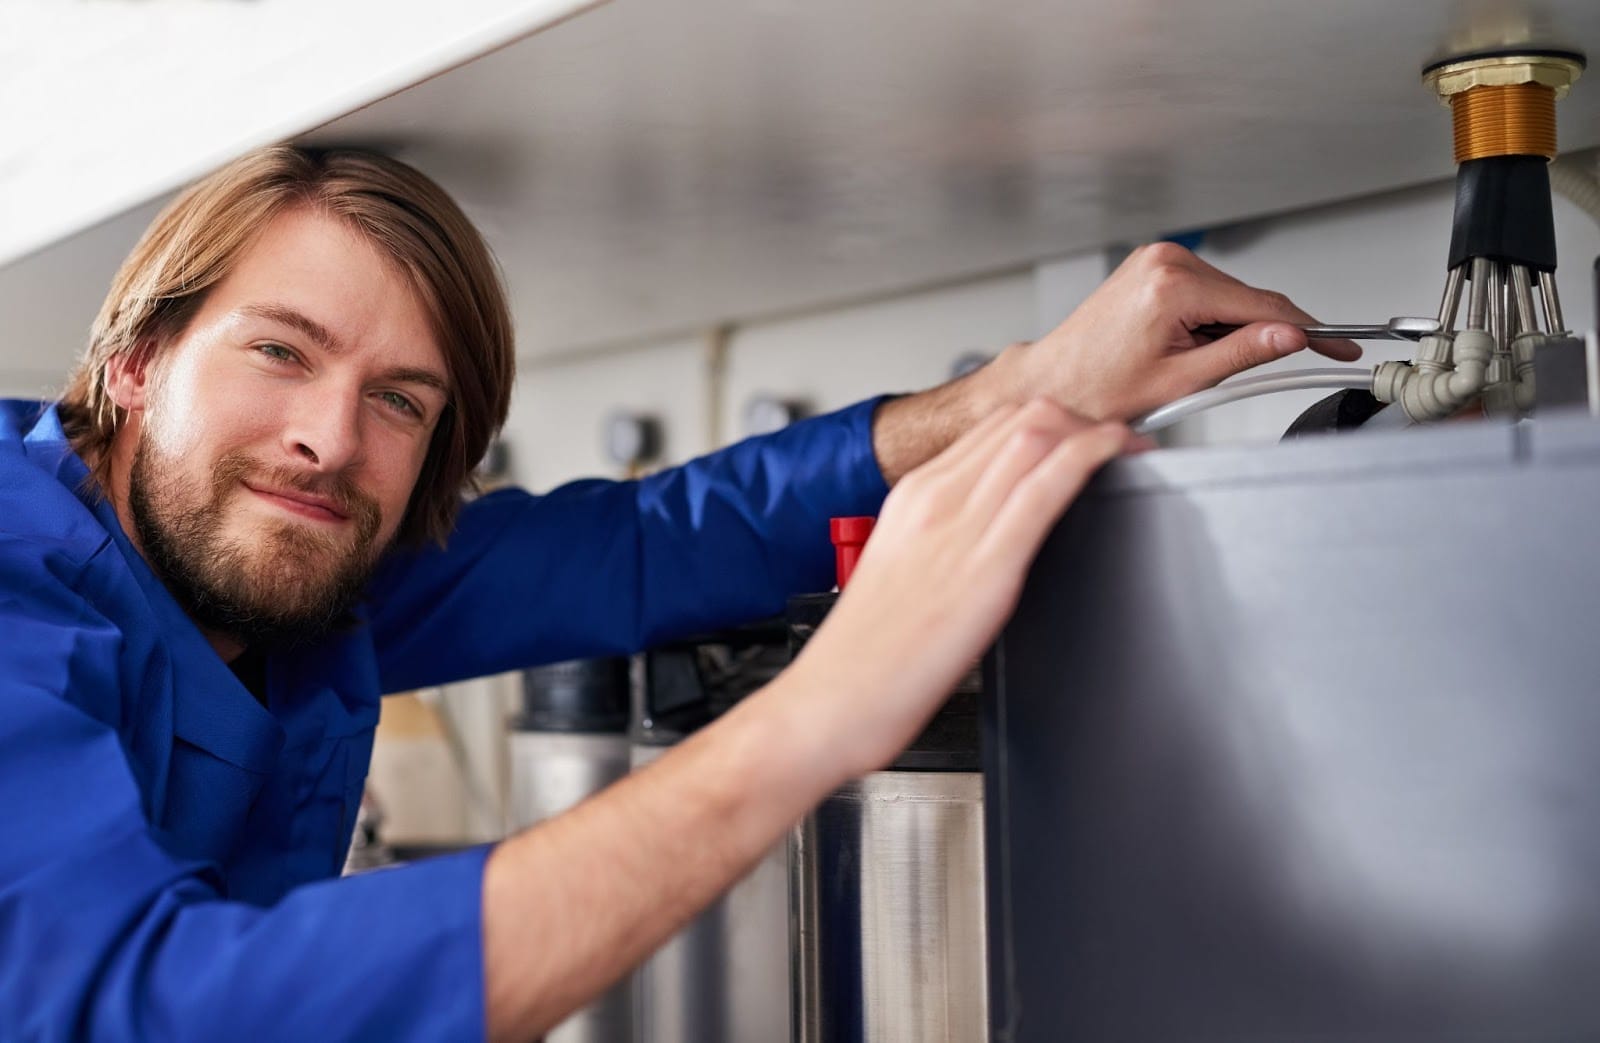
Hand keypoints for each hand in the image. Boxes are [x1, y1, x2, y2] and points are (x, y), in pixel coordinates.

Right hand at [788, 398, 1144, 775]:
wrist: (831, 702)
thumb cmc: (862, 658)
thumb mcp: (900, 576)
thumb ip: (939, 546)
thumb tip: (981, 542)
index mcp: (912, 498)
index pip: (992, 426)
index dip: (1050, 422)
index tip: (1080, 440)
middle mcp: (934, 499)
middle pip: (1020, 418)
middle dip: (1080, 419)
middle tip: (1113, 446)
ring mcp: (959, 526)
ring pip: (1037, 435)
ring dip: (1095, 430)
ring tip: (1127, 450)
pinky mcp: (986, 566)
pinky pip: (1048, 486)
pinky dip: (1094, 456)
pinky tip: (1119, 458)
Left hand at [991, 242, 1362, 421]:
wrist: (1052, 383)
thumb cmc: (1096, 389)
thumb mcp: (1179, 382)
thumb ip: (1239, 356)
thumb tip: (1289, 337)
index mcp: (1171, 285)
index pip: (1263, 306)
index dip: (1308, 329)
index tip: (1339, 345)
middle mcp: (1165, 260)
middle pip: (1247, 299)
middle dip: (1256, 338)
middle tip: (1231, 380)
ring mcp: (1158, 258)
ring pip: (1228, 297)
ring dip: (1227, 333)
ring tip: (1185, 367)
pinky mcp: (1154, 265)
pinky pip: (1206, 293)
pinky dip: (1209, 322)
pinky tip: (1181, 349)